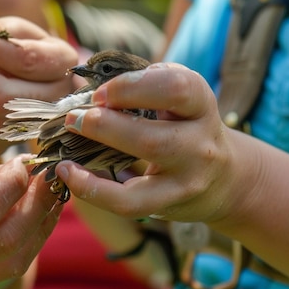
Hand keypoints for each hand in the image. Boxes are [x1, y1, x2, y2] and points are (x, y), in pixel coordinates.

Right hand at [0, 155, 60, 288]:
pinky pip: (5, 266)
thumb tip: (16, 172)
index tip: (22, 163)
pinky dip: (28, 240)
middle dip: (36, 204)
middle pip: (4, 240)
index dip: (12, 184)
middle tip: (49, 176)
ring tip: (51, 194)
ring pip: (13, 260)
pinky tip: (35, 214)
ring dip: (40, 226)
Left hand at [55, 63, 239, 222]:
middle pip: (153, 137)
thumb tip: (86, 88)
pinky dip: (92, 189)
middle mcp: (200, 141)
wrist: (222, 178)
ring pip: (143, 172)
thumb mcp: (175, 101)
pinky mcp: (169, 202)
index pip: (177, 87)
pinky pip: (128, 202)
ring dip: (97, 156)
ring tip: (65, 153)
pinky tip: (68, 173)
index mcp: (199, 103)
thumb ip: (141, 86)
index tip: (100, 93)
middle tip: (74, 119)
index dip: (132, 87)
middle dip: (105, 125)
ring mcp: (187, 176)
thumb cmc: (183, 126)